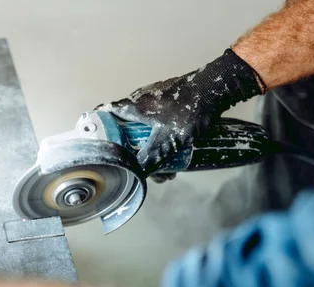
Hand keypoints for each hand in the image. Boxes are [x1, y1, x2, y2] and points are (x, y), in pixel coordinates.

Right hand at [98, 49, 263, 173]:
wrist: (217, 87)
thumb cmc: (191, 109)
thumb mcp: (169, 140)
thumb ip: (152, 157)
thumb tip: (139, 173)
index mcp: (133, 106)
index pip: (105, 113)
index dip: (97, 127)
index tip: (96, 142)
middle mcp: (139, 100)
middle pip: (125, 124)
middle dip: (132, 148)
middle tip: (143, 165)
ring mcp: (154, 99)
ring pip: (143, 125)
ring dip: (150, 145)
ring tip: (167, 164)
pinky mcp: (168, 100)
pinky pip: (156, 120)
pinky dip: (160, 135)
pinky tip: (175, 148)